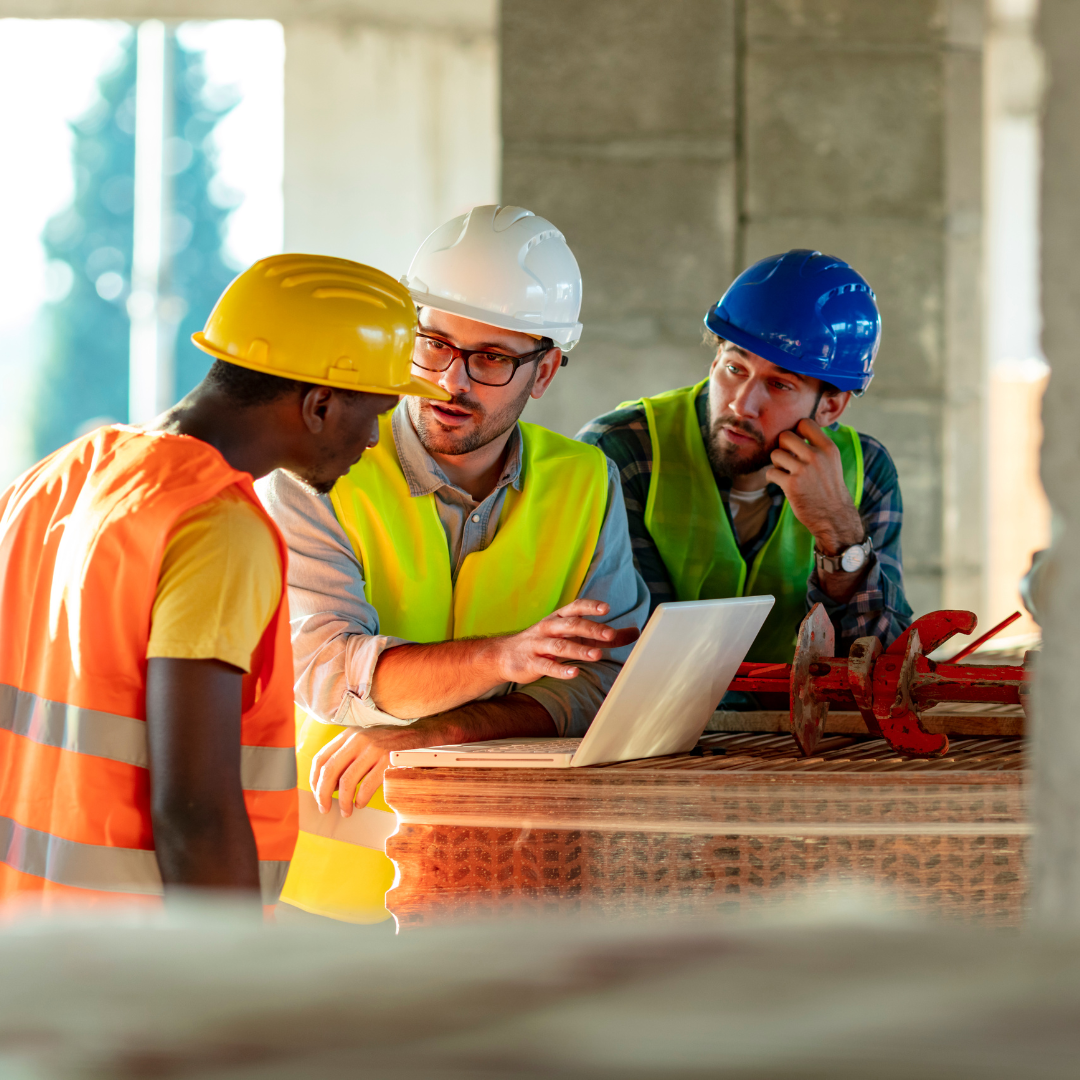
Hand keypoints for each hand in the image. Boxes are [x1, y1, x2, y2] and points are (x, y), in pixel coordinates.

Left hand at [311, 719, 451, 816]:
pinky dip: (361, 799)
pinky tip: (361, 803)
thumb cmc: (388, 739)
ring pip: (347, 781)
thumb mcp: (363, 738)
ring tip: (345, 811)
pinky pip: (367, 785)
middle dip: (322, 793)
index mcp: (348, 734)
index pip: (321, 758)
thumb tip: (331, 785)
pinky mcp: (387, 760)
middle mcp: (358, 740)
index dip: (314, 780)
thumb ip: (346, 755)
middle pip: (330, 770)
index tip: (316, 793)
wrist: (418, 730)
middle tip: (324, 808)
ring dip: (343, 801)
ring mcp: (373, 749)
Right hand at [489, 599, 639, 684]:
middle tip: (610, 634)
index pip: (575, 608)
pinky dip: (560, 669)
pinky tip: (574, 673)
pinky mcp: (530, 663)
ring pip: (559, 645)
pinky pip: (546, 666)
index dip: (590, 607)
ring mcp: (538, 645)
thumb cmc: (546, 643)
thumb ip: (603, 636)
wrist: (505, 655)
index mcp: (559, 618)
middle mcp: (548, 628)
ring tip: (597, 656)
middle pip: (570, 625)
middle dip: (590, 629)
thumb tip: (635, 632)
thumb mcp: (574, 635)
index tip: (606, 609)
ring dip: (578, 650)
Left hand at [765, 418, 863, 554]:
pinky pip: (770, 473)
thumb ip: (816, 446)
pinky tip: (783, 484)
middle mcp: (816, 456)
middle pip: (785, 436)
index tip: (796, 444)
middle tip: (788, 459)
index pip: (805, 423)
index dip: (796, 431)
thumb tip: (793, 431)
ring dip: (777, 464)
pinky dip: (773, 478)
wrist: (834, 517)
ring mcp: (804, 470)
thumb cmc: (828, 488)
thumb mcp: (831, 462)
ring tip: (786, 473)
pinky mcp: (791, 484)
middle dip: (782, 447)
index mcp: (828, 448)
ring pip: (775, 454)